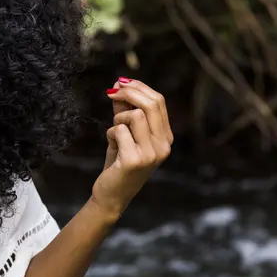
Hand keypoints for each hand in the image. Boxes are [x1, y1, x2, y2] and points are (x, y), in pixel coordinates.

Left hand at [90, 77, 172, 219]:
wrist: (112, 194)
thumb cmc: (118, 163)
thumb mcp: (124, 134)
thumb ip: (125, 111)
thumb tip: (119, 86)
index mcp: (165, 137)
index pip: (159, 101)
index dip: (139, 87)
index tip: (120, 82)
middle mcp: (164, 145)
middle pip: (152, 104)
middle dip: (129, 92)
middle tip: (111, 92)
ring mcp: (152, 153)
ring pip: (136, 116)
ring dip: (118, 118)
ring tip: (115, 132)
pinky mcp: (136, 160)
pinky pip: (120, 131)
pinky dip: (111, 132)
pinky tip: (112, 145)